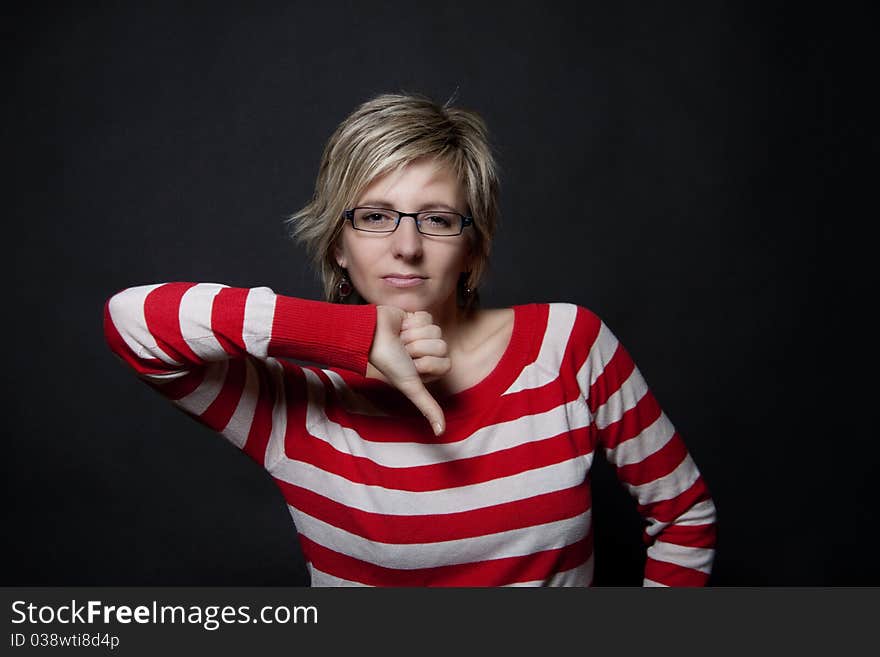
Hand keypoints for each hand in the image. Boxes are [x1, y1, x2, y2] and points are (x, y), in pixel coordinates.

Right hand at [366, 306, 449, 435]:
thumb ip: (428, 407)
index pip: (445, 363)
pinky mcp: (419, 318)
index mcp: (430, 369)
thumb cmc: (389, 362)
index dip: (427, 363)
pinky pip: (428, 317)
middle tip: (403, 350)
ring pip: (436, 330)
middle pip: (442, 346)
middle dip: (420, 347)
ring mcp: (425, 335)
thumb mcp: (411, 386)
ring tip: (400, 339)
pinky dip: (413, 321)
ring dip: (414, 334)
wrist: (371, 335)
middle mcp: (429, 353)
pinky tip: (401, 326)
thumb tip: (441, 433)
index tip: (410, 365)